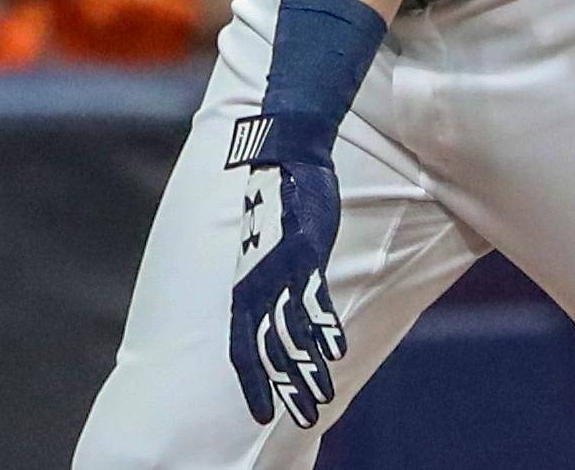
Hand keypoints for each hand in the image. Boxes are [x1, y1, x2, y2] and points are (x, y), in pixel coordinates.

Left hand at [229, 118, 346, 427]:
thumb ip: (272, 285)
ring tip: (320, 397)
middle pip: (266, 348)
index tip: (262, 413)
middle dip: (282, 386)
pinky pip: (313, 299)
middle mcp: (256, 282)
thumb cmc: (274, 205)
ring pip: (291, 330)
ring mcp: (280, 268)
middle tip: (297, 419)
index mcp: (242, 286)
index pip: (240, 346)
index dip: (251, 381)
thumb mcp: (267, 251)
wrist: (283, 155)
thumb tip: (280, 315)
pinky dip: (322, 327)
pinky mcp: (304, 252)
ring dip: (307, 368)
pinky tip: (333, 352)